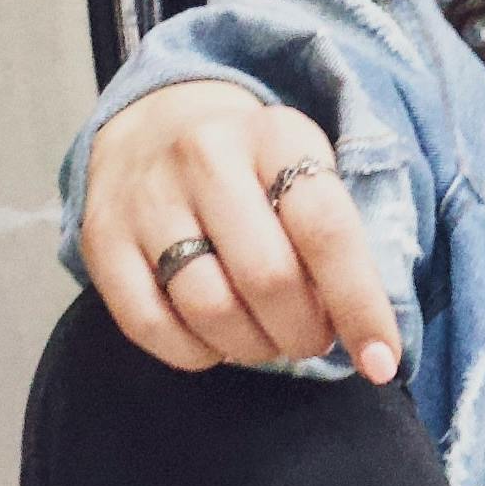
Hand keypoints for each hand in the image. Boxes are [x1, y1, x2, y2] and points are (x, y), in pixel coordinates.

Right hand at [77, 83, 402, 381]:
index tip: (382, 360)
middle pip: (268, 278)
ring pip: (209, 308)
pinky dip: (195, 352)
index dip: (361, 304)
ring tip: (267, 340)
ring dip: (253, 347)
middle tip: (311, 338)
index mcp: (274, 136)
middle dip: (304, 332)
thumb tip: (369, 335)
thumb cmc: (255, 167)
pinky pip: (151, 326)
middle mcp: (205, 158)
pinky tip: (216, 340)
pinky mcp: (102, 240)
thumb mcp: (307, 170)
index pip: (326, 229)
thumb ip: (339, 237)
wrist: (154, 126)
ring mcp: (147, 199)